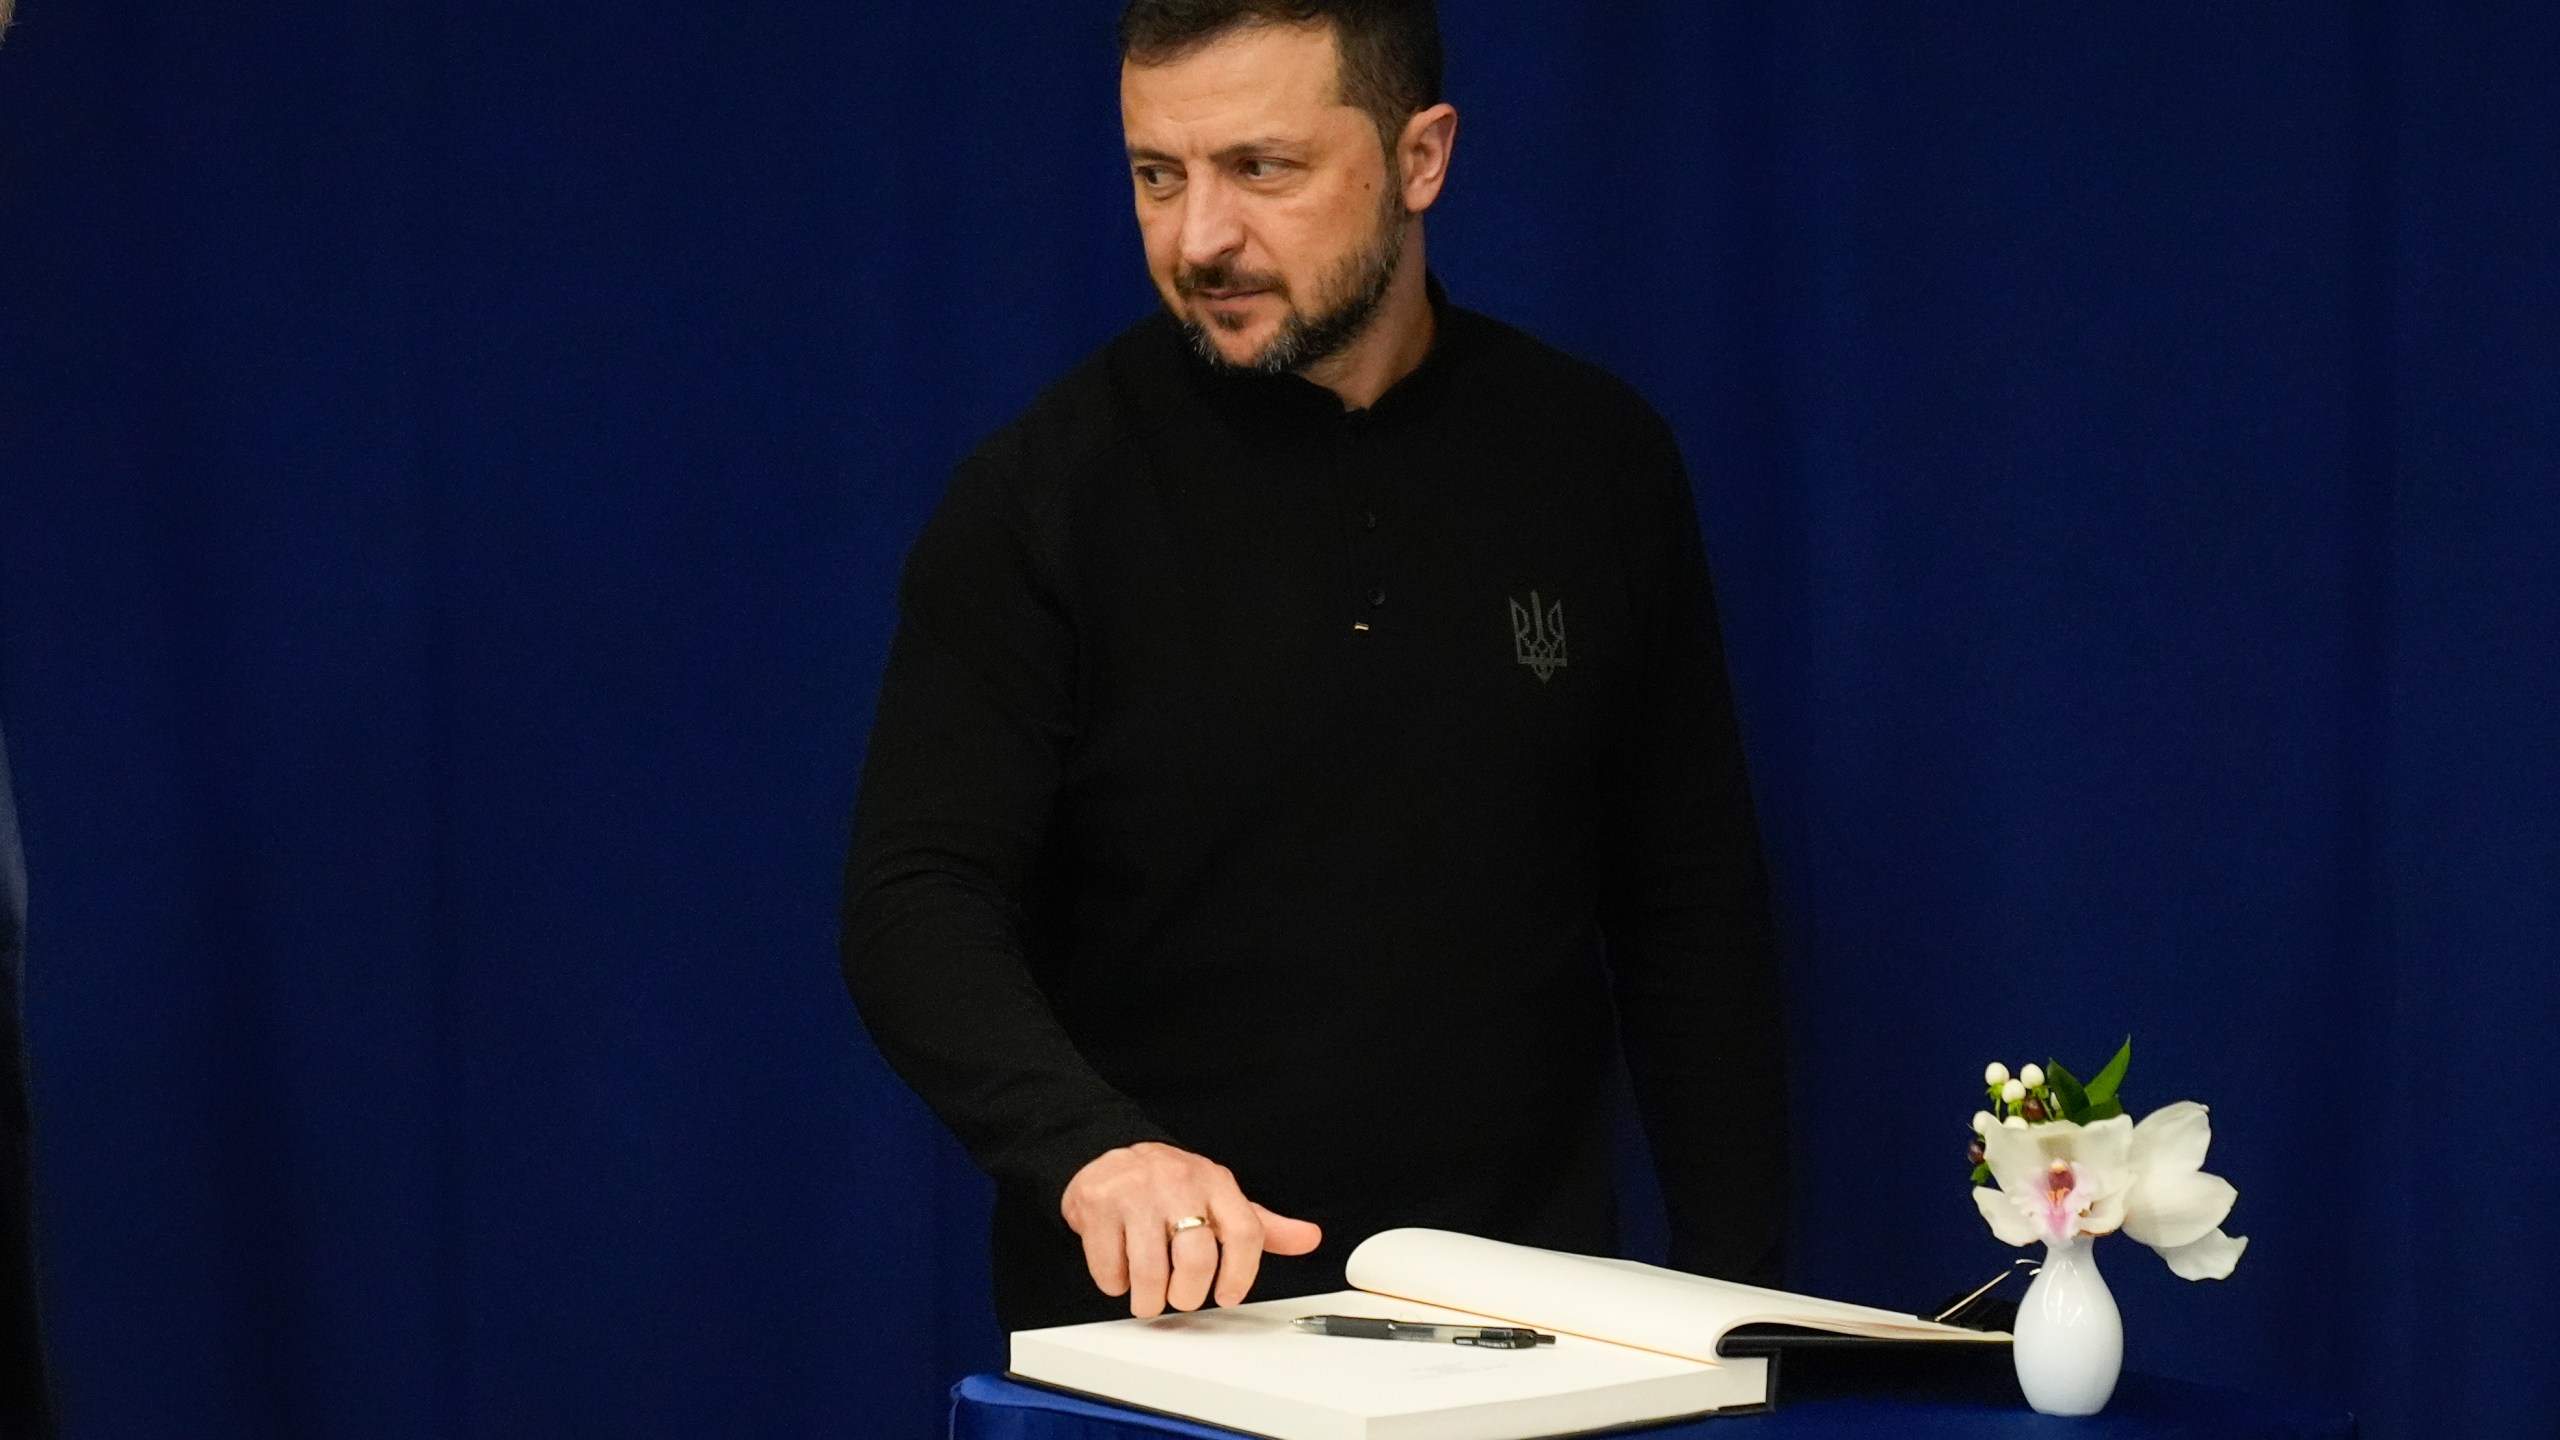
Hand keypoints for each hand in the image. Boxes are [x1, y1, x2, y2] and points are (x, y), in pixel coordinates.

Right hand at [1060, 1142, 1322, 1317]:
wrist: (1109, 1154)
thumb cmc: (1171, 1186)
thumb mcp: (1219, 1198)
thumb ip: (1262, 1225)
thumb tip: (1308, 1238)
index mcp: (1216, 1183)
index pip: (1245, 1233)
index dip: (1241, 1276)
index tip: (1227, 1296)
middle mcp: (1179, 1183)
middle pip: (1196, 1260)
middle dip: (1188, 1295)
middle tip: (1181, 1299)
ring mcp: (1137, 1192)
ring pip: (1150, 1272)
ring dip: (1149, 1299)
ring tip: (1148, 1296)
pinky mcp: (1098, 1204)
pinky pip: (1110, 1268)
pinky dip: (1115, 1283)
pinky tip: (1121, 1272)